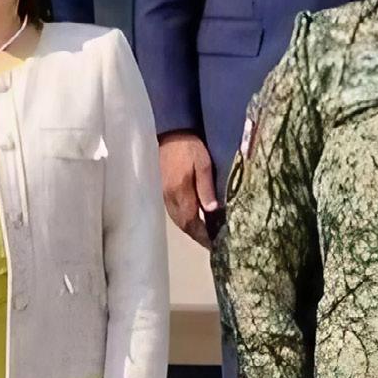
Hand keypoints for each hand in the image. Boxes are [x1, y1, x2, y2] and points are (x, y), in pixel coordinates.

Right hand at [158, 132, 218, 246]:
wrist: (170, 132)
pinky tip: (193, 219)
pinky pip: (174, 212)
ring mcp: (164, 195)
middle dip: (197, 236)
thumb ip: (206, 188)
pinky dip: (185, 220)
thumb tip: (212, 211)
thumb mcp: (203, 164)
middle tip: (212, 243)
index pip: (191, 222)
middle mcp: (170, 198)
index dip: (202, 235)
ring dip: (191, 229)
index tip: (214, 245)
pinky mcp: (163, 191)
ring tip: (205, 234)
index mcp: (180, 193)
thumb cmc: (189, 146)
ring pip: (178, 220)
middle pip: (183, 225)